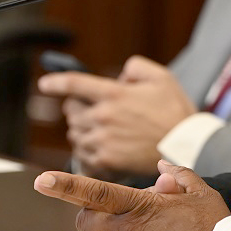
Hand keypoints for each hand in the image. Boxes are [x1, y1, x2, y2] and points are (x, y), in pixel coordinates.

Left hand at [34, 159, 228, 230]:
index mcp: (141, 205)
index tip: (42, 180)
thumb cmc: (215, 225)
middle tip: (109, 221)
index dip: (66, 185)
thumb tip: (162, 169)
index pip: (96, 192)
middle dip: (89, 220)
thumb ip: (178, 176)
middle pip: (84, 223)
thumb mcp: (200, 191)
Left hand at [39, 56, 197, 178]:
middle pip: (70, 111)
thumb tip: (119, 76)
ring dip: (82, 131)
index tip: (45, 84)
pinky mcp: (106, 162)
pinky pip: (82, 155)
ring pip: (74, 134)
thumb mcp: (161, 77)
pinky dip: (87, 151)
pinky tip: (102, 148)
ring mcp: (103, 141)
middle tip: (92, 110)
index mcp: (113, 94)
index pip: (74, 83)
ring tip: (100, 131)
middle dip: (77, 108)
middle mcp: (103, 117)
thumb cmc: (175, 111)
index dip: (55, 81)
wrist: (186, 147)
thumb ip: (135, 67)